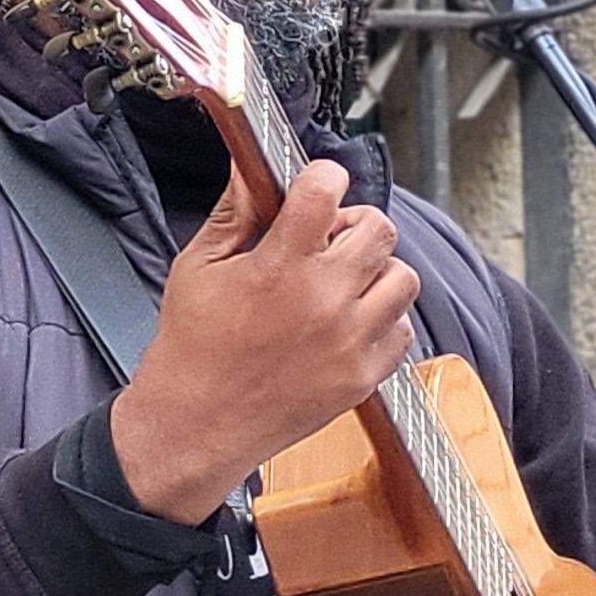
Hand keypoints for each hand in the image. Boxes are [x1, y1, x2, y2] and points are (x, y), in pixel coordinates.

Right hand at [111, 159, 416, 525]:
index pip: (326, 191)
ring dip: (375, 272)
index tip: (317, 186)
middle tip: (328, 241)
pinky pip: (403, 329)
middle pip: (379, 228)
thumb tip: (251, 168)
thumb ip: (235, 213)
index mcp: (279, 267)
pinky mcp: (363, 376)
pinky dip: (382, 321)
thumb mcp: (199, 267)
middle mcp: (323, 301)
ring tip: (341, 284)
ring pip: (402, 277)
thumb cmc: (192, 348)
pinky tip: (348, 323)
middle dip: (353, 225)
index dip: (323, 178)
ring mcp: (349, 341)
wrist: (196, 427)